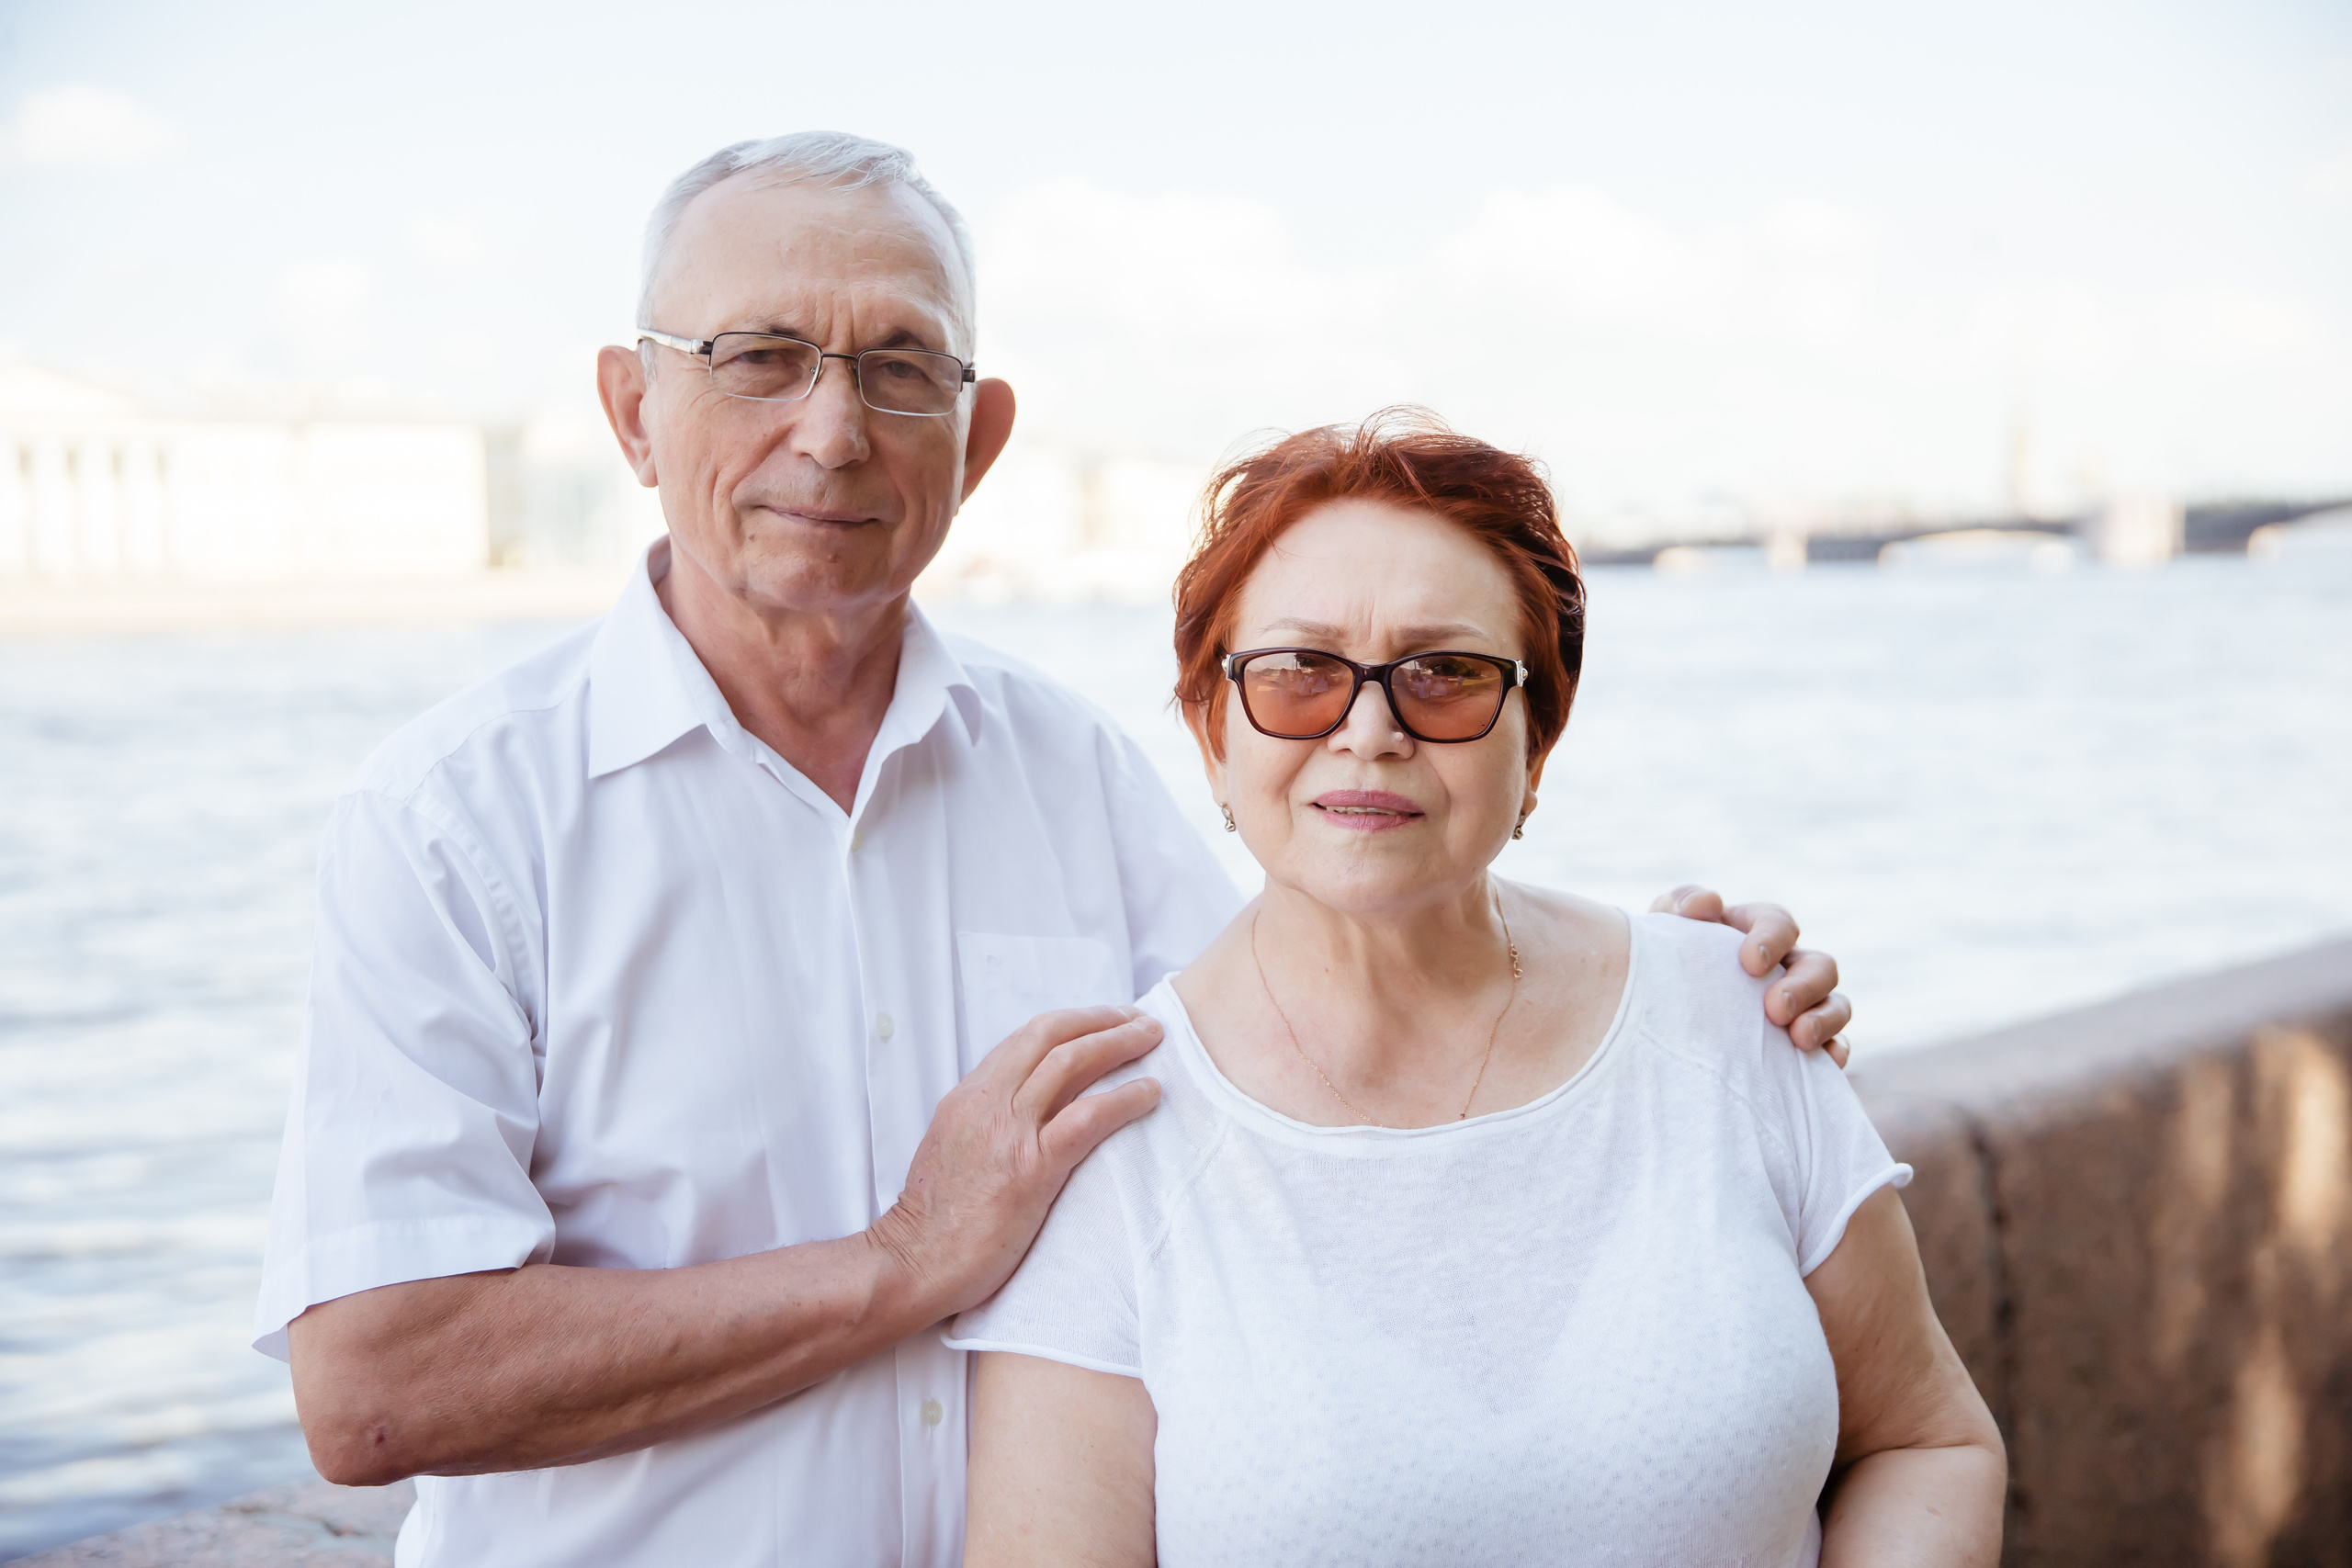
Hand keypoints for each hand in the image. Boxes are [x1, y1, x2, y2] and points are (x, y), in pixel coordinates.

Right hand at [868, 1004, 1164, 1320]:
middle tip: (1137, 1018)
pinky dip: (1124, 1098)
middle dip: (1099, 1019)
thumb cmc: (934, 1221)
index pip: (1024, 1039)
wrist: (912, 1263)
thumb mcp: (952, 1149)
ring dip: (1119, 1043)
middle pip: (1049, 1034)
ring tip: (1152, 1038)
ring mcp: (1008, 1132)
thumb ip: (985, 1122)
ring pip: (1070, 1062)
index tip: (1103, 1022)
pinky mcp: (1031, 1168)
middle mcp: (987, 1102)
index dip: (1070, 1024)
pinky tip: (1150, 1093)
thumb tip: (1024, 1112)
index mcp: (967, 1096)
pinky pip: (1087, 1118)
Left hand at [1650, 885, 1852, 1065]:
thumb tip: (1708, 903)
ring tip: (1799, 1038)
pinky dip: (1835, 1053)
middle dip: (1804, 986)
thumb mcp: (1664, 928)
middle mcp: (1787, 966)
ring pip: (1836, 1005)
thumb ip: (1680, 904)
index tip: (1749, 963)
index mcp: (1756, 932)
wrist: (1655, 1012)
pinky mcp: (1803, 1045)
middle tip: (1774, 1009)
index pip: (1780, 923)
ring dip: (1825, 1019)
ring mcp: (1802, 1006)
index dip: (1772, 939)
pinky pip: (1835, 1047)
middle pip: (1821, 966)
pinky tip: (1826, 1062)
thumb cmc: (1665, 961)